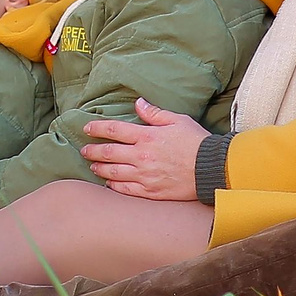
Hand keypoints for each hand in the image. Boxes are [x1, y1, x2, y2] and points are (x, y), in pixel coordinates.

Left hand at [80, 99, 207, 200]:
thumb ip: (155, 113)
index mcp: (147, 136)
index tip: (86, 129)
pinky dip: (113, 186)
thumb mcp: (178, 120)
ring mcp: (144, 176)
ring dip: (99, 168)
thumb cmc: (196, 142)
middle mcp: (141, 156)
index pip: (114, 130)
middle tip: (84, 150)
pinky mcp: (150, 191)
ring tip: (93, 166)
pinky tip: (108, 183)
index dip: (97, 128)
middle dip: (92, 150)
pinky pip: (125, 190)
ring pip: (112, 172)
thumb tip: (138, 103)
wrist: (212, 169)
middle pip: (108, 152)